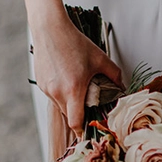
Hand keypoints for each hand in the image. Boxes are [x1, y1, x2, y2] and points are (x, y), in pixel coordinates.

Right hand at [32, 16, 123, 134]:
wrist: (50, 28)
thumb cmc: (73, 42)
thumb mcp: (100, 58)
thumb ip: (114, 75)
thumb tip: (121, 87)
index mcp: (73, 89)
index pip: (75, 122)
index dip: (82, 130)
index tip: (87, 133)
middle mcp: (57, 92)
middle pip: (69, 115)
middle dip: (79, 113)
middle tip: (88, 104)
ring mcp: (47, 88)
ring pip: (60, 105)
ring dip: (69, 101)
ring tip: (76, 84)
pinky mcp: (40, 83)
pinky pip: (52, 95)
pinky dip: (60, 92)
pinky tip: (66, 77)